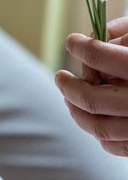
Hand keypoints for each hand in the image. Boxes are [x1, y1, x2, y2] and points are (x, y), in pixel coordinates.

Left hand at [55, 16, 127, 155]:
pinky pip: (118, 146)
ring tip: (68, 96)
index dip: (82, 47)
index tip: (72, 42)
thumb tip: (98, 33)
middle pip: (92, 99)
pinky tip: (94, 118)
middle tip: (61, 76)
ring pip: (99, 128)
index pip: (101, 56)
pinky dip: (100, 134)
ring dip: (76, 112)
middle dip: (69, 87)